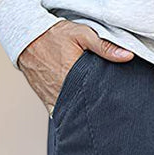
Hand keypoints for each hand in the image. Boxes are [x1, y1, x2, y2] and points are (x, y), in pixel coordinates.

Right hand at [17, 21, 132, 113]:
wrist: (25, 37)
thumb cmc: (54, 35)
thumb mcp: (81, 34)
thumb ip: (105, 46)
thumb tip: (127, 56)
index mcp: (74, 77)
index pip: (96, 98)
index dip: (108, 104)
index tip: (117, 107)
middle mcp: (63, 92)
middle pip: (86, 110)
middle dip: (98, 113)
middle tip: (110, 115)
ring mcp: (54, 99)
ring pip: (73, 116)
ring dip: (84, 117)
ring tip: (97, 119)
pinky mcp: (47, 102)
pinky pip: (60, 116)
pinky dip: (70, 119)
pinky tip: (80, 120)